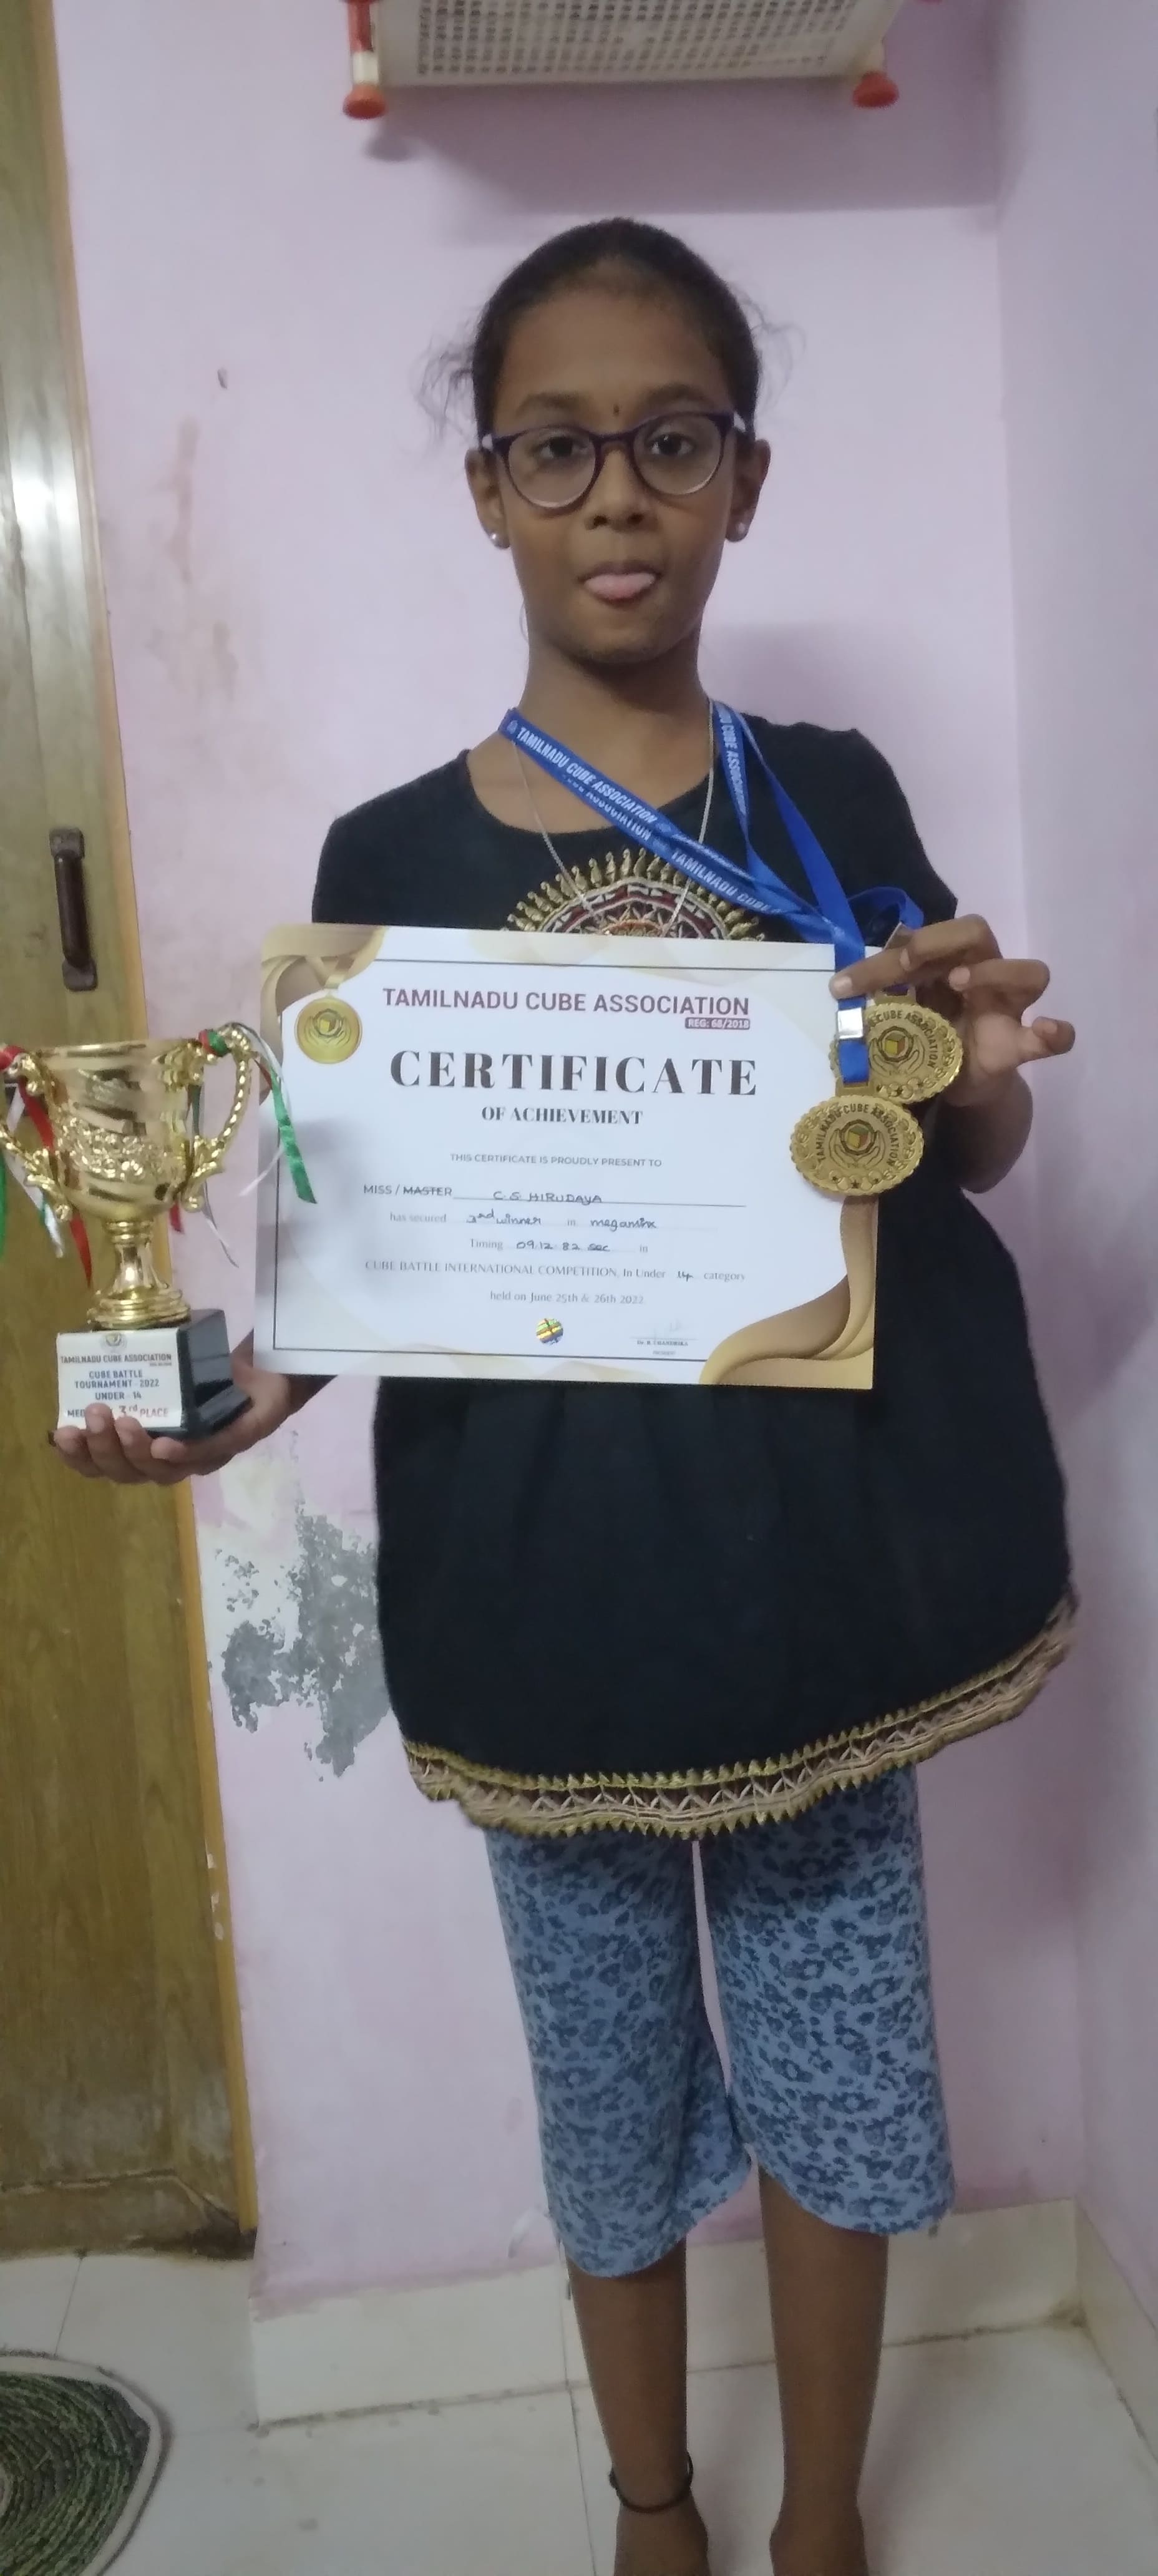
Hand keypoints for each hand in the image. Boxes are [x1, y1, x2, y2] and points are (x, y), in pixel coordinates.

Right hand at [52, 1333, 300, 1486]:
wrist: (267, 1367)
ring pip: (165, 1471)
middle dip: (105, 1448)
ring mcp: (209, 1455)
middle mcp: (176, 1462)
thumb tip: (89, 1355)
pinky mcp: (241, 1438)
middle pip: (131, 1474)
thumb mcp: (163, 1375)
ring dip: (138, 1450)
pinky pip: (211, 1450)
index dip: (81, 1458)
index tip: (60, 1434)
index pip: (107, 1466)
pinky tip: (164, 1446)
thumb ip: (133, 1377)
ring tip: (123, 1420)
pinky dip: (186, 1452)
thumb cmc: (207, 1376)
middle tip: (94, 1414)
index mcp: (150, 1451)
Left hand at [832, 916, 1074, 1108]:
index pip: (926, 937)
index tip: (849, 982)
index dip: (889, 951)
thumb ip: (882, 996)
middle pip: (978, 932)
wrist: (953, 1085)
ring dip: (994, 972)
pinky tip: (1047, 1030)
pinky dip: (1056, 1032)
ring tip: (959, 983)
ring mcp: (1007, 1009)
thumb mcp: (901, 1011)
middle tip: (909, 961)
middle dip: (941, 940)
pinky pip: (1053, 1039)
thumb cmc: (929, 1036)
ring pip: (1029, 972)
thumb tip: (841, 987)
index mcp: (949, 962)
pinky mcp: (1018, 1047)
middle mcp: (983, 974)